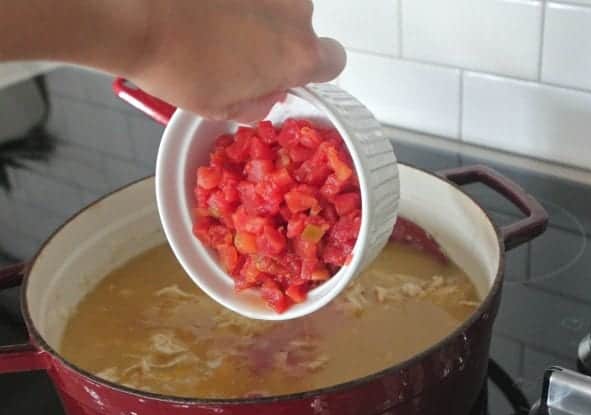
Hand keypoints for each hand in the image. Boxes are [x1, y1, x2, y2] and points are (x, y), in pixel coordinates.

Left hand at [126, 0, 345, 120]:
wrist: (135, 12)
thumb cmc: (177, 66)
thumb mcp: (221, 108)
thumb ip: (258, 104)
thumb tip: (266, 93)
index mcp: (299, 56)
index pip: (333, 61)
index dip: (313, 69)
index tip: (289, 72)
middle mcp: (295, 11)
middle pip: (300, 27)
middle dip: (276, 39)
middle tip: (237, 52)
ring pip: (275, 3)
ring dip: (255, 13)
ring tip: (214, 25)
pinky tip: (207, 8)